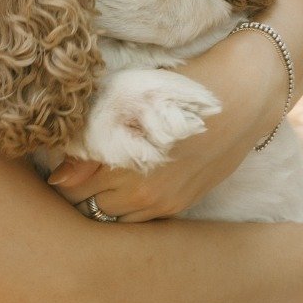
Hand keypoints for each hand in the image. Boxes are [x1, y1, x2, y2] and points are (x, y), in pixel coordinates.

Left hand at [47, 19, 302, 222]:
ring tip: (95, 174)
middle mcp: (145, 192)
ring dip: (99, 202)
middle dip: (73, 192)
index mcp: (127, 161)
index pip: (70, 188)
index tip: (53, 157)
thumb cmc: (185, 81)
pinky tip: (123, 182)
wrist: (249, 92)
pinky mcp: (181, 206)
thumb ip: (93, 139)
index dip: (58, 173)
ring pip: (112, 219)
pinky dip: (125, 207)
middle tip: (68, 167)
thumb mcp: (133, 96)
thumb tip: (59, 177)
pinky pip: (139, 221)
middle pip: (86, 209)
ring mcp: (165, 204)